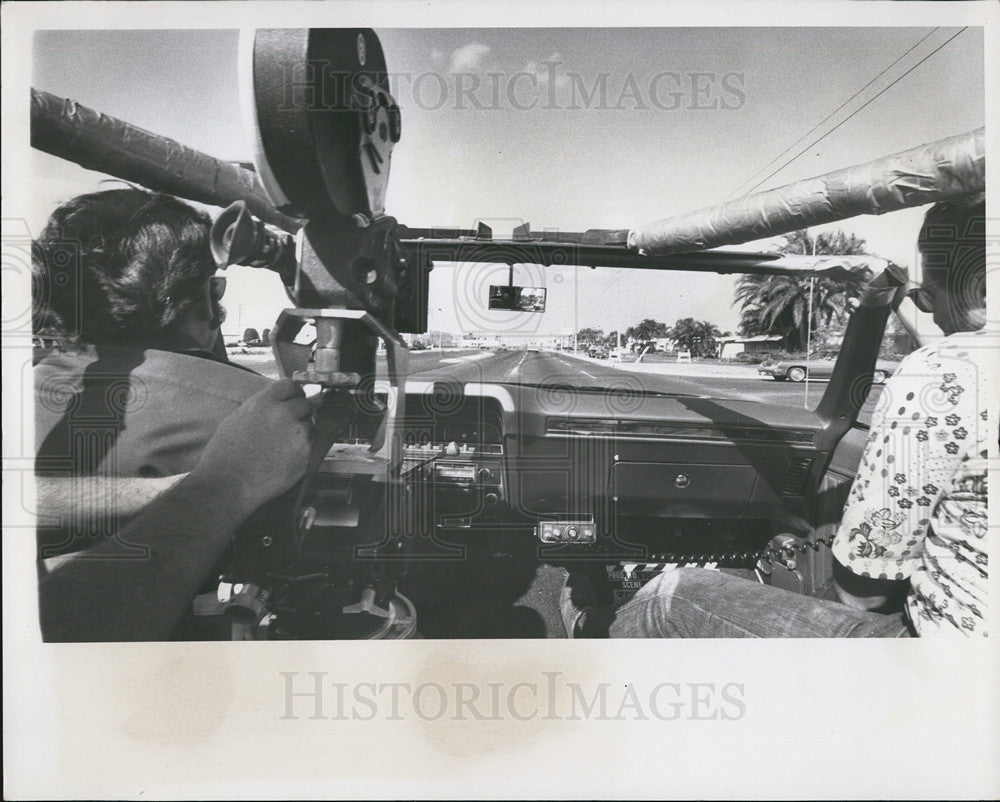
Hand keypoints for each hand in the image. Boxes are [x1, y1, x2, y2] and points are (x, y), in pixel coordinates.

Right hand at [190, 379, 312, 515]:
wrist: (229, 483)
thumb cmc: (226, 456)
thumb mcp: (237, 419)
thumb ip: (261, 408)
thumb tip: (276, 402)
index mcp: (264, 403)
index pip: (290, 385)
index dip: (294, 392)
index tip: (295, 398)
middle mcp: (283, 414)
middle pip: (305, 403)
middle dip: (300, 412)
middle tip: (290, 425)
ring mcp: (296, 433)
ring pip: (310, 425)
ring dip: (302, 432)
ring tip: (283, 446)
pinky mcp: (305, 452)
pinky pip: (311, 445)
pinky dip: (303, 449)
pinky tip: (286, 457)